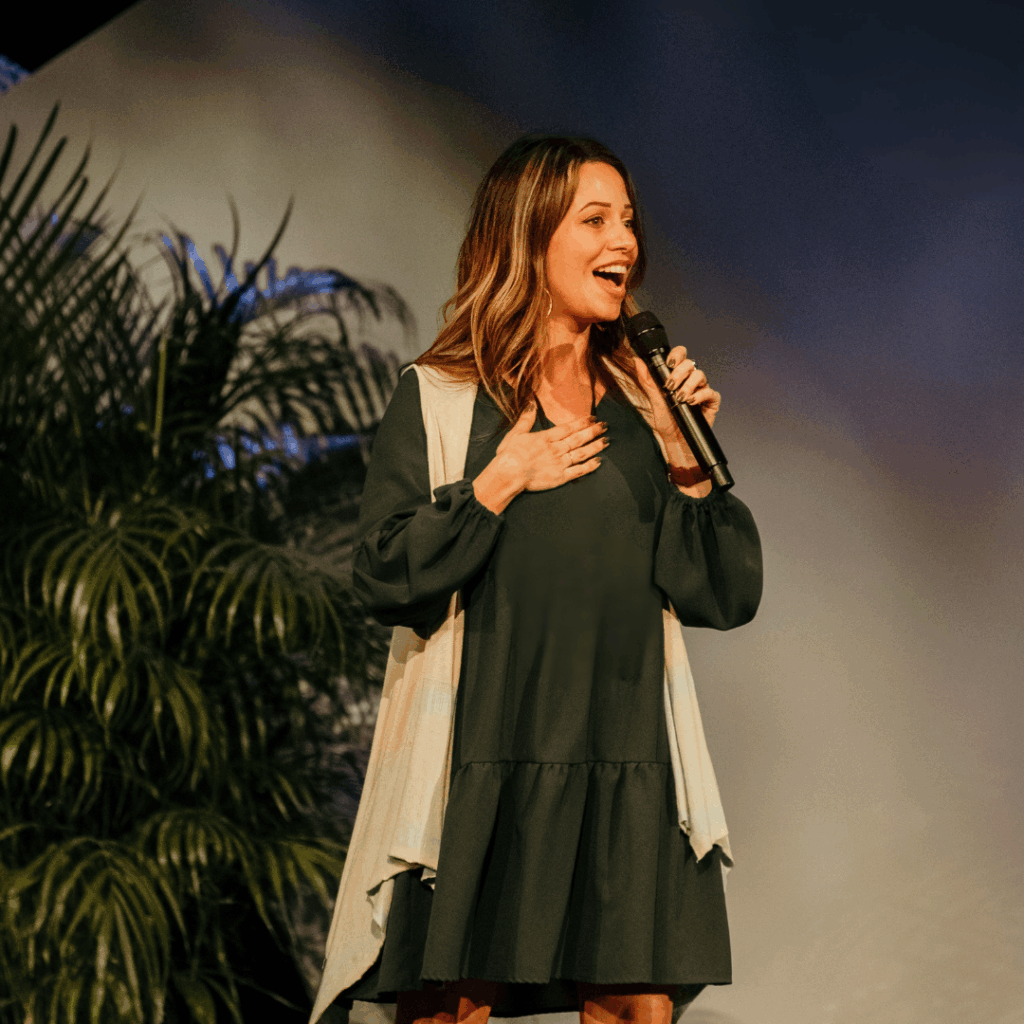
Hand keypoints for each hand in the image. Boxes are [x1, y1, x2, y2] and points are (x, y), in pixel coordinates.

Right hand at [472, 404, 608, 513]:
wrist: (508, 475)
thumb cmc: (509, 455)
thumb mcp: (515, 433)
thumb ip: (526, 419)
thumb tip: (532, 403)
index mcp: (546, 438)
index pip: (568, 428)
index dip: (582, 423)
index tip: (593, 418)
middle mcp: (556, 449)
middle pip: (579, 439)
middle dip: (593, 432)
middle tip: (605, 426)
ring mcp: (560, 463)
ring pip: (582, 453)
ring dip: (595, 447)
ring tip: (606, 441)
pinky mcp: (560, 478)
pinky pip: (578, 471)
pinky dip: (589, 467)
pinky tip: (598, 462)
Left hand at [633, 347, 719, 439]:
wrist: (674, 440)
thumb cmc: (665, 422)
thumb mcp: (654, 401)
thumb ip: (647, 381)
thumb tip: (638, 362)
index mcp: (677, 377)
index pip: (680, 356)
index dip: (677, 354)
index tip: (669, 363)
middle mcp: (690, 381)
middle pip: (690, 363)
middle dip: (679, 373)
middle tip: (670, 386)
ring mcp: (701, 390)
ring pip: (700, 375)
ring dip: (688, 386)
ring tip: (680, 398)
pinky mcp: (711, 401)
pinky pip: (711, 392)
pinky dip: (701, 395)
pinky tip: (691, 403)